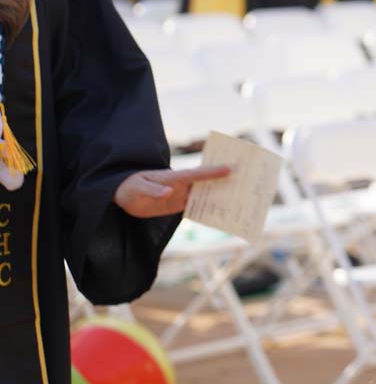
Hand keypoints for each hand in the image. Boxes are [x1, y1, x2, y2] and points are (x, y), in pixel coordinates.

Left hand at [113, 166, 230, 218]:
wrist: (122, 197)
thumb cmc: (129, 187)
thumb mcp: (138, 188)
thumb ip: (153, 190)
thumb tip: (169, 191)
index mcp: (173, 178)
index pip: (196, 174)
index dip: (213, 172)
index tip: (230, 169)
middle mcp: (181, 185)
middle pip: (206, 183)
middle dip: (225, 181)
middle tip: (245, 180)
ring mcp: (181, 195)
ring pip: (204, 195)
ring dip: (220, 196)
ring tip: (239, 198)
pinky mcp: (178, 206)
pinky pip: (196, 207)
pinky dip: (209, 209)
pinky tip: (221, 213)